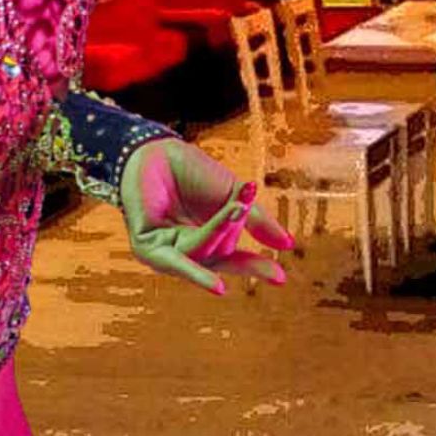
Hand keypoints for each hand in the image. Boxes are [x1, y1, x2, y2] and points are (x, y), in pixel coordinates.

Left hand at [118, 137, 293, 294]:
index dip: (256, 268)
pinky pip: (178, 260)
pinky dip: (197, 273)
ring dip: (218, 230)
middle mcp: (187, 251)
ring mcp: (166, 253)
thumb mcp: (231, 195)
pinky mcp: (147, 249)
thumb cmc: (191, 173)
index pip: (234, 260)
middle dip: (238, 245)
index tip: (280, 278)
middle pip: (220, 256)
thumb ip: (255, 221)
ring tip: (234, 208)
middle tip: (249, 223)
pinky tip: (218, 286)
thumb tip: (289, 245)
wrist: (155, 150)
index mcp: (208, 241)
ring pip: (202, 254)